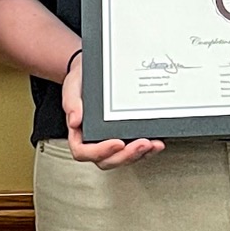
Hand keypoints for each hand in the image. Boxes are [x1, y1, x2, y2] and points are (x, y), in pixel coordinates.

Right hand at [63, 51, 161, 168]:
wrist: (93, 70)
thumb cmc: (81, 81)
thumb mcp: (72, 87)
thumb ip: (72, 103)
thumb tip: (75, 121)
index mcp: (78, 134)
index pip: (83, 152)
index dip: (101, 152)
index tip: (118, 143)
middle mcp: (94, 141)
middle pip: (107, 160)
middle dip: (126, 156)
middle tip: (142, 144)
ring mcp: (110, 140)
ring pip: (123, 157)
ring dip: (140, 155)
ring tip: (154, 145)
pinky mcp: (125, 136)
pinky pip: (134, 149)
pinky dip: (147, 149)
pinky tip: (157, 143)